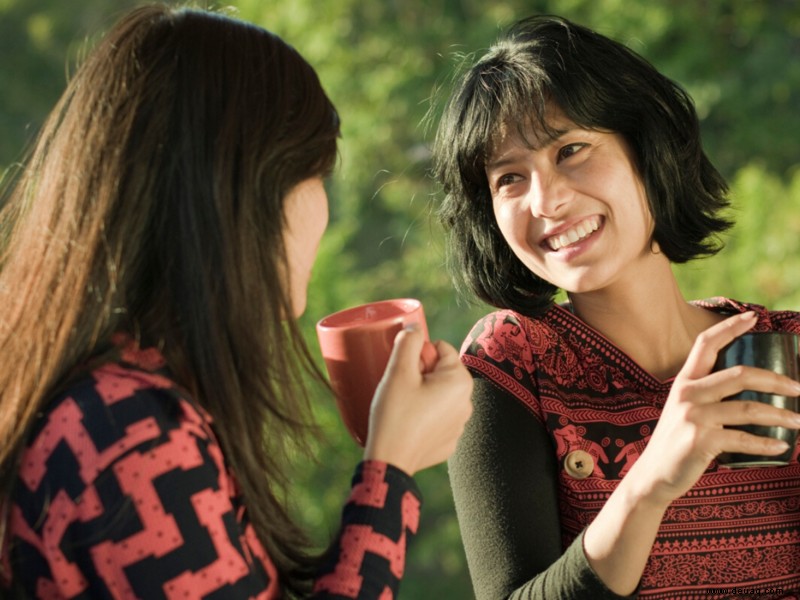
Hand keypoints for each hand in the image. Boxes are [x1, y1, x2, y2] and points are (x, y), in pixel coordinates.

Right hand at [363, 326, 473, 475]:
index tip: (404, 371)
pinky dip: (424, 415)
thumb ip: (408, 341)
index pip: (440, 348)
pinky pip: (437, 416)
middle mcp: (468, 402)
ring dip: (422, 393)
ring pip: (439, 393)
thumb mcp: (398, 371)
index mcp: (460, 381)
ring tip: (402, 406)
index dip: (417, 355)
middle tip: (400, 388)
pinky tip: (408, 423)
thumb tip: (415, 327)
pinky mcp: (449, 441)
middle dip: (420, 373)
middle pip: (440, 371)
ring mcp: (460, 425)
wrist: (390, 461)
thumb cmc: (395, 414)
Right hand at [627, 312, 799, 506]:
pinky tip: (781, 447)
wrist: (654, 475)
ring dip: (780, 416)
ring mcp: (693, 417)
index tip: (753, 317)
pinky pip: (743, 439)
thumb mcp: (683, 410)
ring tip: (799, 421)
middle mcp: (687, 394)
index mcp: (683, 382)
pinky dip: (766, 444)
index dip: (729, 327)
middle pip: (739, 374)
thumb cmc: (676, 442)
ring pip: (748, 408)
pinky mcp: (700, 441)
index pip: (706, 344)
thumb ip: (706, 396)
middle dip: (776, 380)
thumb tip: (748, 389)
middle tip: (798, 388)